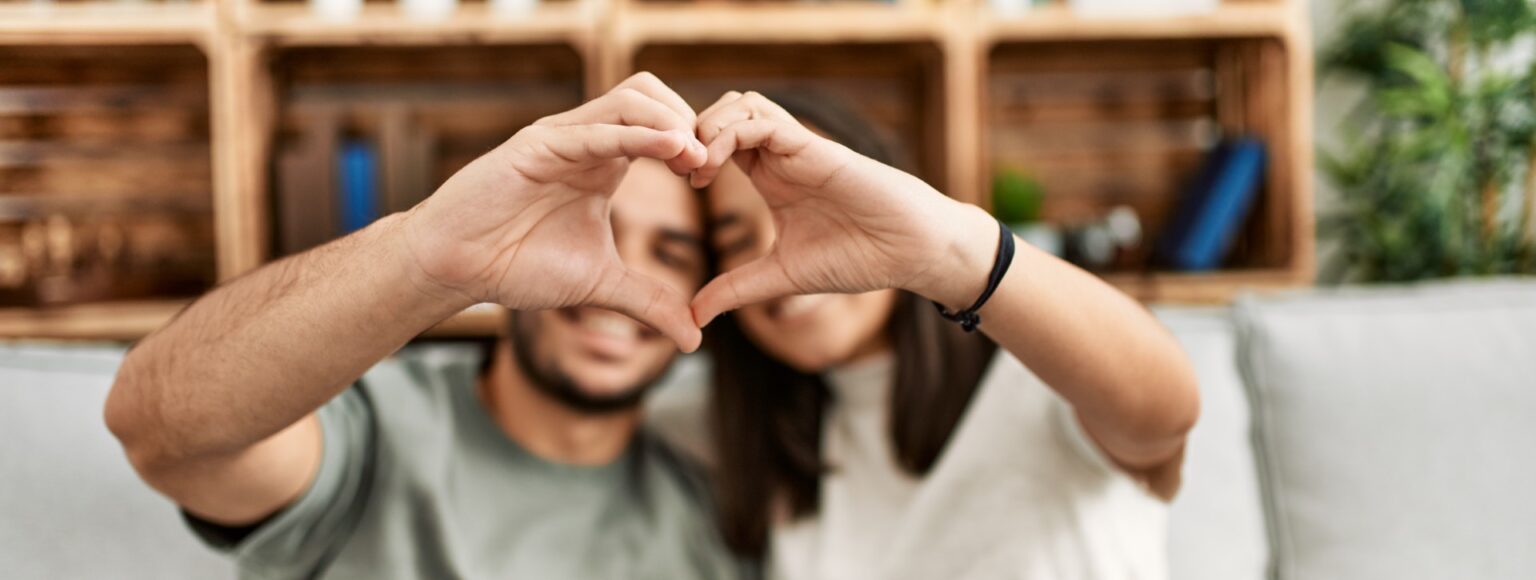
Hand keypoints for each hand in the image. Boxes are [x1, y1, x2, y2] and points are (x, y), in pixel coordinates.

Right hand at [401, 73, 708, 350]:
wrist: (455, 268)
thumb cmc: (516, 266)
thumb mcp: (601, 285)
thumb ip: (649, 303)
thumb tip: (695, 337)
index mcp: (604, 162)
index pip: (661, 125)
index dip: (693, 144)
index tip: (711, 180)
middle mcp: (586, 141)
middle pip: (651, 95)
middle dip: (689, 122)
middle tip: (709, 165)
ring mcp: (562, 138)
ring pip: (630, 99)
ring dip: (671, 122)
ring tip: (696, 158)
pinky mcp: (536, 146)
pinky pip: (595, 130)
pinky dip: (637, 135)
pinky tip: (669, 150)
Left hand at [688, 91, 998, 325]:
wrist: (910, 252)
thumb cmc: (858, 258)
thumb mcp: (781, 276)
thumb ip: (736, 289)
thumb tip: (692, 317)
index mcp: (770, 177)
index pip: (716, 142)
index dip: (689, 154)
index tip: (676, 185)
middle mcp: (780, 155)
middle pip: (721, 112)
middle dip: (690, 134)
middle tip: (677, 171)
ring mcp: (796, 147)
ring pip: (739, 104)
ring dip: (706, 128)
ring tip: (695, 170)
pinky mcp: (813, 146)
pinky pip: (762, 118)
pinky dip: (728, 132)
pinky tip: (714, 167)